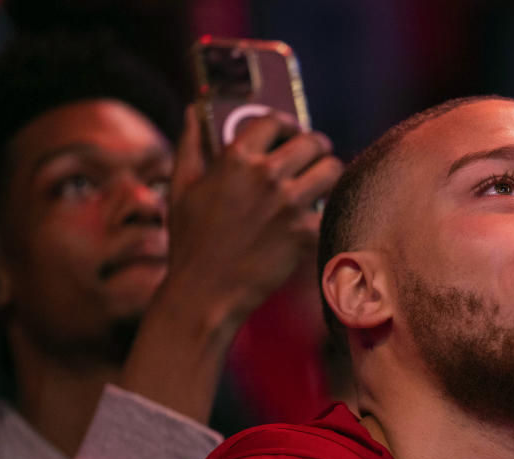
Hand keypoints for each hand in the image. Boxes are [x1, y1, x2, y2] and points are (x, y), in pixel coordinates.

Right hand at [118, 107, 341, 422]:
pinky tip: (320, 213)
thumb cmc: (190, 243)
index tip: (290, 132)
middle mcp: (265, 175)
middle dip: (315, 147)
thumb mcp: (180, 188)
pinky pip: (332, 207)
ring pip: (332, 169)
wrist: (205, 293)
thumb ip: (191, 144)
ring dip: (329, 173)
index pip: (273, 121)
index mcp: (235, 159)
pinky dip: (330, 209)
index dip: (286, 124)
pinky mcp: (306, 232)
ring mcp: (289, 204)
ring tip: (322, 181)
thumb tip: (193, 110)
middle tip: (315, 156)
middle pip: (312, 142)